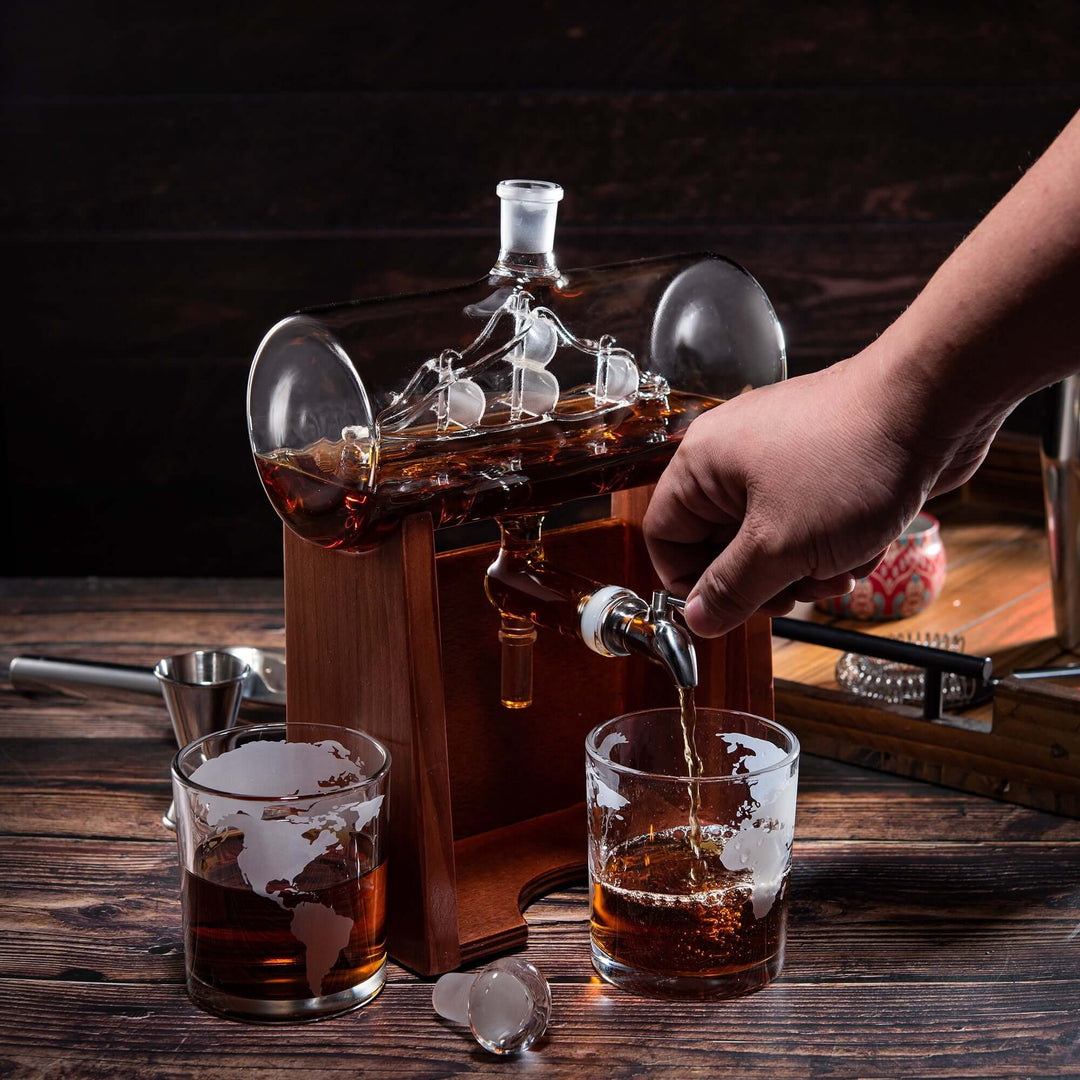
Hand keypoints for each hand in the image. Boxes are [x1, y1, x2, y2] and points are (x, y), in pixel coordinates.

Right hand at [643, 347, 1003, 636]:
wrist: (935, 405)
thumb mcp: (781, 545)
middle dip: (764, 580)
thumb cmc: (853, 457)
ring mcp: (779, 461)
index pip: (665, 536)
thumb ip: (732, 589)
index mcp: (703, 464)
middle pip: (721, 545)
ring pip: (771, 542)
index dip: (690, 581)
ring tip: (840, 567)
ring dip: (805, 569)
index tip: (725, 610)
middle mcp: (733, 458)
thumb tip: (696, 619)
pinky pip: (808, 526)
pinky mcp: (820, 467)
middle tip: (795, 593)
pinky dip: (833, 546)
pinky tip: (865, 543)